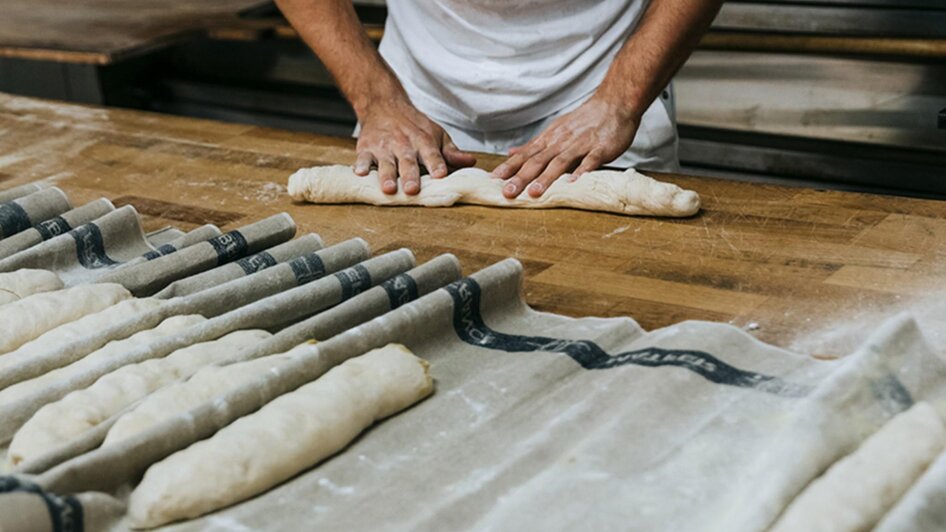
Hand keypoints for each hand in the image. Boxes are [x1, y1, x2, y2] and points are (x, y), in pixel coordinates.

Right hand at [354, 98, 475, 194]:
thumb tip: (471, 162)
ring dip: (386, 176)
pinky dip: (360, 165)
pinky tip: (360, 174)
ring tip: (388, 189)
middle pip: (408, 162)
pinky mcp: (366, 148)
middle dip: (410, 176)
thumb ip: (451, 152)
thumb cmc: (414, 126)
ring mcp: (384, 147)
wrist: (384, 105)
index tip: (440, 175)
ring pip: (386, 163)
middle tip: (412, 189)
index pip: (432, 154)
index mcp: (423, 141)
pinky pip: (362, 158)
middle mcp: (403, 144)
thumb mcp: (436, 134)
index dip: (437, 164)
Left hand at [492, 96, 639, 197]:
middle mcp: (561, 142)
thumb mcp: (555, 130)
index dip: (508, 168)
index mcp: (549, 140)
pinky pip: (590, 161)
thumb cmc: (584, 120)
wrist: (614, 103)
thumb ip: (534, 145)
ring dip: (546, 178)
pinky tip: (573, 184)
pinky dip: (581, 172)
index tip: (492, 180)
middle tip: (507, 193)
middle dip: (521, 177)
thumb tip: (511, 153)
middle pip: (538, 161)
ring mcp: (580, 145)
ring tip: (534, 193)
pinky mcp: (601, 148)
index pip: (524, 155)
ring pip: (560, 162)